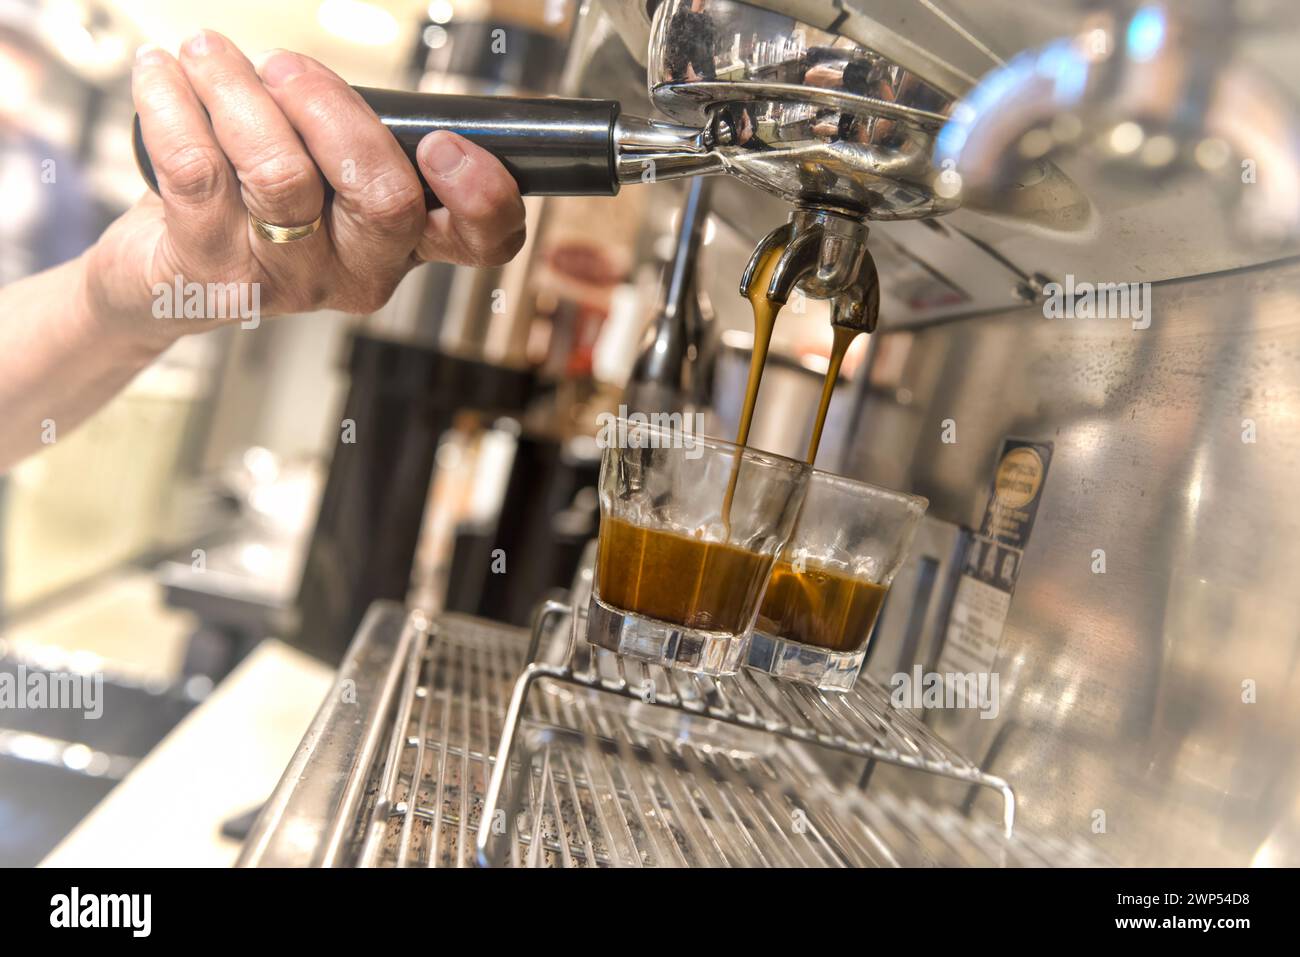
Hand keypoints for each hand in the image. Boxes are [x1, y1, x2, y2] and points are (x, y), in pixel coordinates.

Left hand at [84, 30, 526, 346]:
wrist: (164, 272)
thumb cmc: (256, 206)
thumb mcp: (327, 174)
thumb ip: (355, 137)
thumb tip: (322, 80)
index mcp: (405, 241)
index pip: (480, 240)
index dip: (482, 198)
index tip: (441, 144)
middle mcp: (360, 270)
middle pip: (386, 200)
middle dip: (333, 111)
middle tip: (287, 68)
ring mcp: (291, 281)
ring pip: (284, 177)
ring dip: (240, 90)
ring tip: (209, 54)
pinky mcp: (215, 277)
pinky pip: (198, 172)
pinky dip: (174, 105)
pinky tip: (163, 75)